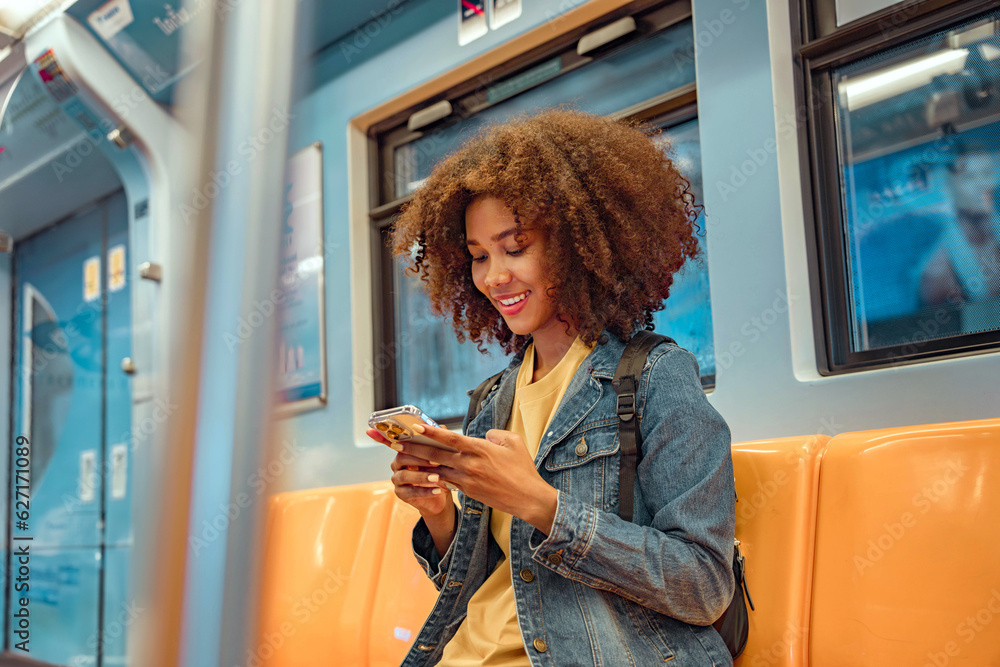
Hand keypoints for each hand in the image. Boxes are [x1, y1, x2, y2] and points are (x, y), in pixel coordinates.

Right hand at [367, 428, 452, 517]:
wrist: (441, 494)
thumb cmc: (440, 470)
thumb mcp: (442, 455)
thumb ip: (437, 441)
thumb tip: (440, 427)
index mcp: (404, 451)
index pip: (391, 441)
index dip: (380, 436)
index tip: (370, 430)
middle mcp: (397, 464)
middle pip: (401, 458)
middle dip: (419, 459)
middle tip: (436, 461)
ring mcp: (397, 479)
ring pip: (404, 476)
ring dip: (422, 477)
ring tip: (437, 478)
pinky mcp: (401, 494)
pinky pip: (410, 492)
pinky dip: (424, 491)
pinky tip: (437, 490)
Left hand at [395, 424, 558, 534]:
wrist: (528, 499)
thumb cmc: (523, 469)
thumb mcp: (514, 442)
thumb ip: (495, 434)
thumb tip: (484, 436)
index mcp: (479, 449)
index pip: (450, 438)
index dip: (431, 432)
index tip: (415, 426)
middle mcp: (469, 464)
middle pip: (435, 455)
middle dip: (413, 448)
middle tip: (395, 443)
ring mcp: (467, 480)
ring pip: (437, 470)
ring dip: (419, 465)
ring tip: (402, 459)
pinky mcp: (467, 491)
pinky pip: (447, 482)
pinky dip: (434, 477)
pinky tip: (423, 475)